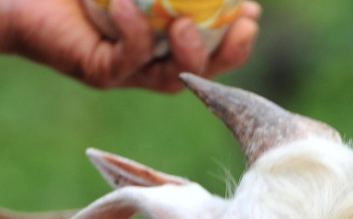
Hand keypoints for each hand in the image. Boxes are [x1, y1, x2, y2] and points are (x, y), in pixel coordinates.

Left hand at [5, 0, 261, 91]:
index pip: (214, 46)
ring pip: (169, 77)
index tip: (252, 10)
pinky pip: (125, 60)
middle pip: (202, 71)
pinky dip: (132, 33)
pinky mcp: (99, 72)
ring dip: (186, 55)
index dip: (238, 36)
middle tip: (244, 25)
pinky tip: (127, 6)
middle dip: (229, 54)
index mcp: (166, 37)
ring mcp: (126, 70)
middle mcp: (151, 59)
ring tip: (185, 26)